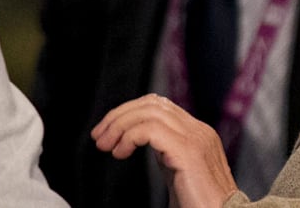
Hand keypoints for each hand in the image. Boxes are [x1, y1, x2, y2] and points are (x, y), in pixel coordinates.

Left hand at [91, 94, 238, 207]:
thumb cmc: (200, 206)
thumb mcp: (177, 173)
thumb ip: (164, 155)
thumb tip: (131, 143)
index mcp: (197, 134)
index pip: (159, 106)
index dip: (129, 113)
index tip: (108, 133)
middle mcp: (199, 131)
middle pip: (152, 103)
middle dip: (119, 116)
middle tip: (99, 137)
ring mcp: (196, 139)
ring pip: (149, 110)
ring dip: (120, 124)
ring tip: (106, 145)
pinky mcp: (189, 152)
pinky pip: (151, 129)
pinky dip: (129, 136)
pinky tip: (120, 152)